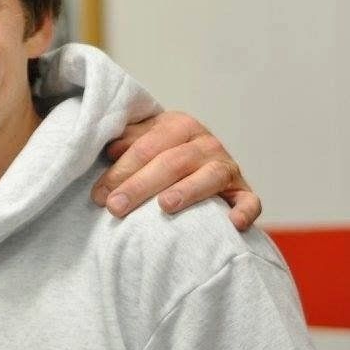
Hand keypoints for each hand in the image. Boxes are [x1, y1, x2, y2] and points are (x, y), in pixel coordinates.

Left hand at [91, 111, 260, 230]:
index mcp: (179, 125)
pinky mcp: (243, 191)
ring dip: (187, 191)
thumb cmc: (161, 155)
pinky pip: (249, 201)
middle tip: (116, 207)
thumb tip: (109, 150)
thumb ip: (126, 142)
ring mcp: (227, 166)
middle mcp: (205, 142)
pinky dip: (244, 211)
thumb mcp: (143, 140)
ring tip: (164, 205)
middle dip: (140, 185)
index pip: (146, 147)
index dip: (120, 171)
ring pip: (208, 176)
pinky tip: (232, 224)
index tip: (99, 195)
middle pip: (171, 162)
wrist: (201, 162)